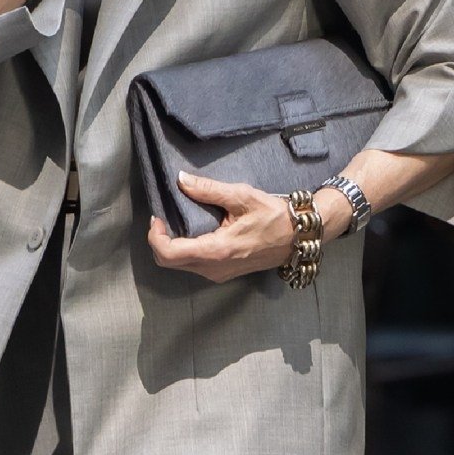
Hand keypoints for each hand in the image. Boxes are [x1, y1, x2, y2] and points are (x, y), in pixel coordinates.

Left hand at [144, 172, 295, 281]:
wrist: (298, 237)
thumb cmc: (275, 216)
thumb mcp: (242, 196)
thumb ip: (209, 189)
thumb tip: (181, 180)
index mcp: (216, 250)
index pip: (169, 253)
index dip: (155, 236)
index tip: (157, 218)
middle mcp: (214, 268)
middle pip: (169, 263)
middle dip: (159, 241)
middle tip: (162, 219)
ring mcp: (219, 274)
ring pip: (180, 266)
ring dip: (172, 247)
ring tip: (176, 223)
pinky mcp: (224, 274)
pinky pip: (194, 266)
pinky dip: (185, 251)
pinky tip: (193, 233)